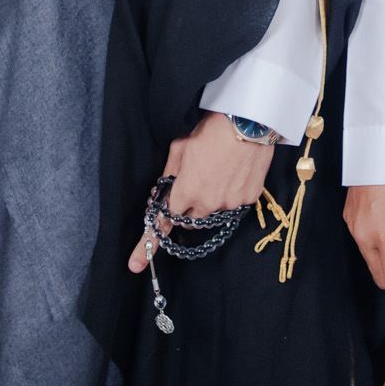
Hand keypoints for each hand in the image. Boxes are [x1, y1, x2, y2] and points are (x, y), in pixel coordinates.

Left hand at [128, 112, 273, 271]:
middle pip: (190, 218)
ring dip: (210, 200)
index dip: (147, 244)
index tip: (135, 264)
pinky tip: (233, 173)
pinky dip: (230, 193)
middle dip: (187, 207)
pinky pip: (233, 204)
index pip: (164, 222)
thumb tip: (165, 188)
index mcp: (186, 191)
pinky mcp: (249, 198)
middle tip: (193, 184)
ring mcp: (230, 203)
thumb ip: (170, 173)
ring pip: (213, 212)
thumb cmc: (212, 130)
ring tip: (218, 172)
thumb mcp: (180, 147)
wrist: (249, 121)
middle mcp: (208, 203)